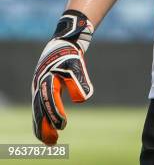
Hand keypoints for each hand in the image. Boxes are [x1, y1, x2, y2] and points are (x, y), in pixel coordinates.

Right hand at [32, 10, 93, 144]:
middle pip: (40, 109)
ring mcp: (38, 87)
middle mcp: (39, 84)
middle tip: (53, 141)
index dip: (55, 113)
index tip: (63, 125)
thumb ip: (80, 81)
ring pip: (38, 110)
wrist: (62, 44)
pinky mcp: (41, 89)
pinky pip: (40, 107)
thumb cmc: (70, 55)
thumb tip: (82, 99)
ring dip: (43, 126)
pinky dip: (43, 119)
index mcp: (47, 78)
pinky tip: (48, 129)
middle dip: (45, 126)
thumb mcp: (77, 65)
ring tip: (51, 141)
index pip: (50, 99)